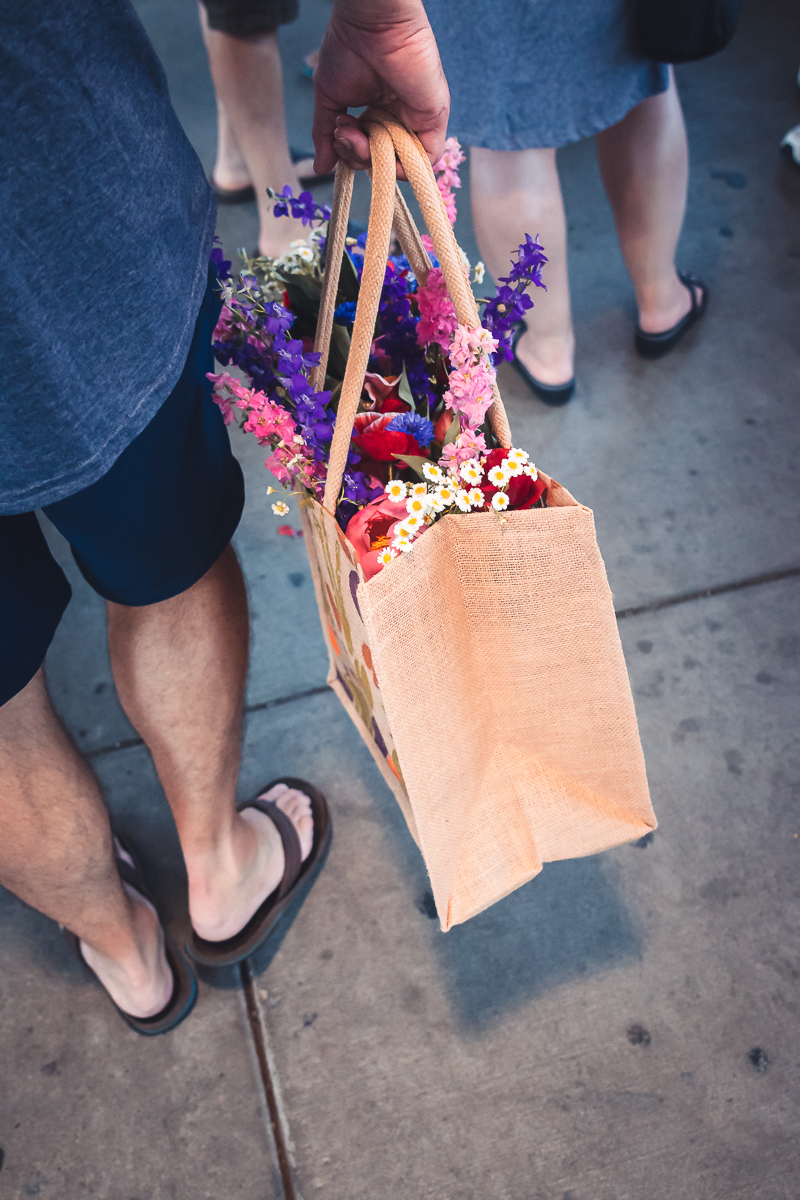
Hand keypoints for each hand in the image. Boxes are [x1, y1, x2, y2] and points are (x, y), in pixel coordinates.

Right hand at [312, 0, 449, 175]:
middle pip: (383, 161)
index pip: (368, 151)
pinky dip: (405, 166)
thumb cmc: (349, 47)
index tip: (338, 131)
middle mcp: (399, 117)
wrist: (370, 21)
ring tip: (359, 137)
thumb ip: (325, 134)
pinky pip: (427, 159)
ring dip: (377, 162)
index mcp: (378, 111)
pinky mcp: (433, 118)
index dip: (352, 152)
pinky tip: (383, 151)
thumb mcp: (331, 98)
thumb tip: (321, 167)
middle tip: (345, 134)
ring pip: (403, 164)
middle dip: (359, 157)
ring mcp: (417, 118)